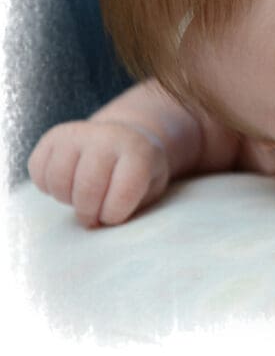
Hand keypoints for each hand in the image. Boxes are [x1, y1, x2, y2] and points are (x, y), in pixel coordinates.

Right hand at [28, 120, 170, 226]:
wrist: (125, 138)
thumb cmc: (138, 171)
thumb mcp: (151, 188)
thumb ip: (131, 206)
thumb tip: (99, 224)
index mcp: (137, 151)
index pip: (123, 194)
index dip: (114, 215)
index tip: (114, 215)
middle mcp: (107, 137)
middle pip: (87, 190)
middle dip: (88, 213)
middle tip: (94, 216)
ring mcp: (77, 134)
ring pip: (58, 182)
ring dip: (68, 199)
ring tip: (83, 196)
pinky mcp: (53, 137)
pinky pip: (38, 172)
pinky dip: (49, 187)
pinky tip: (68, 183)